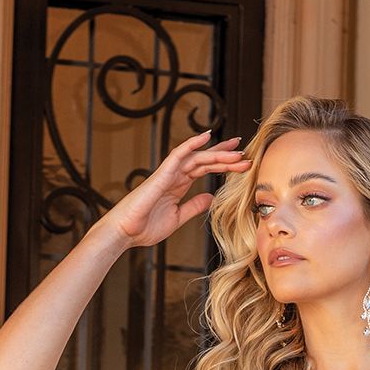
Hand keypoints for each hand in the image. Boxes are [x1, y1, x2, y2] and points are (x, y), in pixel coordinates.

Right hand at [102, 127, 251, 249]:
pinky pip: (178, 155)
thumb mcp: (177, 218)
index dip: (222, 163)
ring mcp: (168, 173)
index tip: (240, 161)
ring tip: (236, 151)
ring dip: (218, 153)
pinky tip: (206, 136)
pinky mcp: (162, 175)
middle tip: (245, 151)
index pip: (204, 169)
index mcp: (178, 185)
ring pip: (197, 157)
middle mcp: (175, 175)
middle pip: (204, 160)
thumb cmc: (145, 227)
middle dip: (225, 155)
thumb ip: (193, 206)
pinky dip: (192, 144)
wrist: (125, 232)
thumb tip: (210, 198)